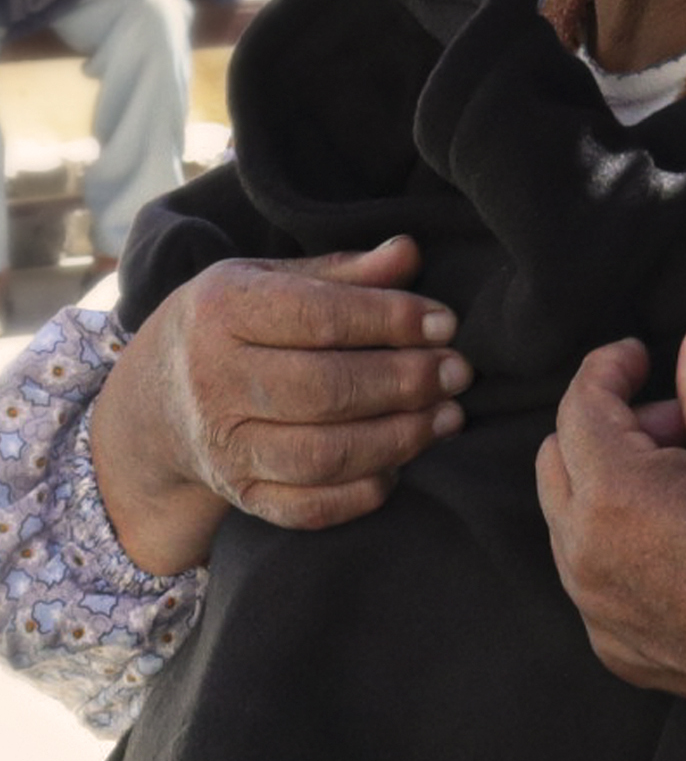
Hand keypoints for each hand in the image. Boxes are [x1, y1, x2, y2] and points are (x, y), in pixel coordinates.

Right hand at [92, 235, 469, 573]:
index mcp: (222, 311)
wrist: (152, 403)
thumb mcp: (270, 281)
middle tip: (458, 373)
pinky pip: (308, 508)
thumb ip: (343, 272)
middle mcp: (213, 381)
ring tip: (448, 417)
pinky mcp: (238, 495)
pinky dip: (362, 493)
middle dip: (406, 382)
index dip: (392, 321)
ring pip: (322, 454)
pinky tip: (400, 466)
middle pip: (325, 389)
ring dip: (398, 439)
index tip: (446, 324)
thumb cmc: (233, 327)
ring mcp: (223, 446)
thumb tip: (408, 253)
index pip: (320, 317)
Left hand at [535, 318, 685, 725]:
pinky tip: (678, 544)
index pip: (580, 406)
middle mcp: (583, 553)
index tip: (640, 354)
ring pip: (566, 520)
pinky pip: (588, 577)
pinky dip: (615, 545)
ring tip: (683, 487)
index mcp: (614, 494)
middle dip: (607, 427)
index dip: (608, 368)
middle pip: (557, 459)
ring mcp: (591, 606)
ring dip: (606, 487)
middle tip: (676, 426)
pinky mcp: (610, 646)